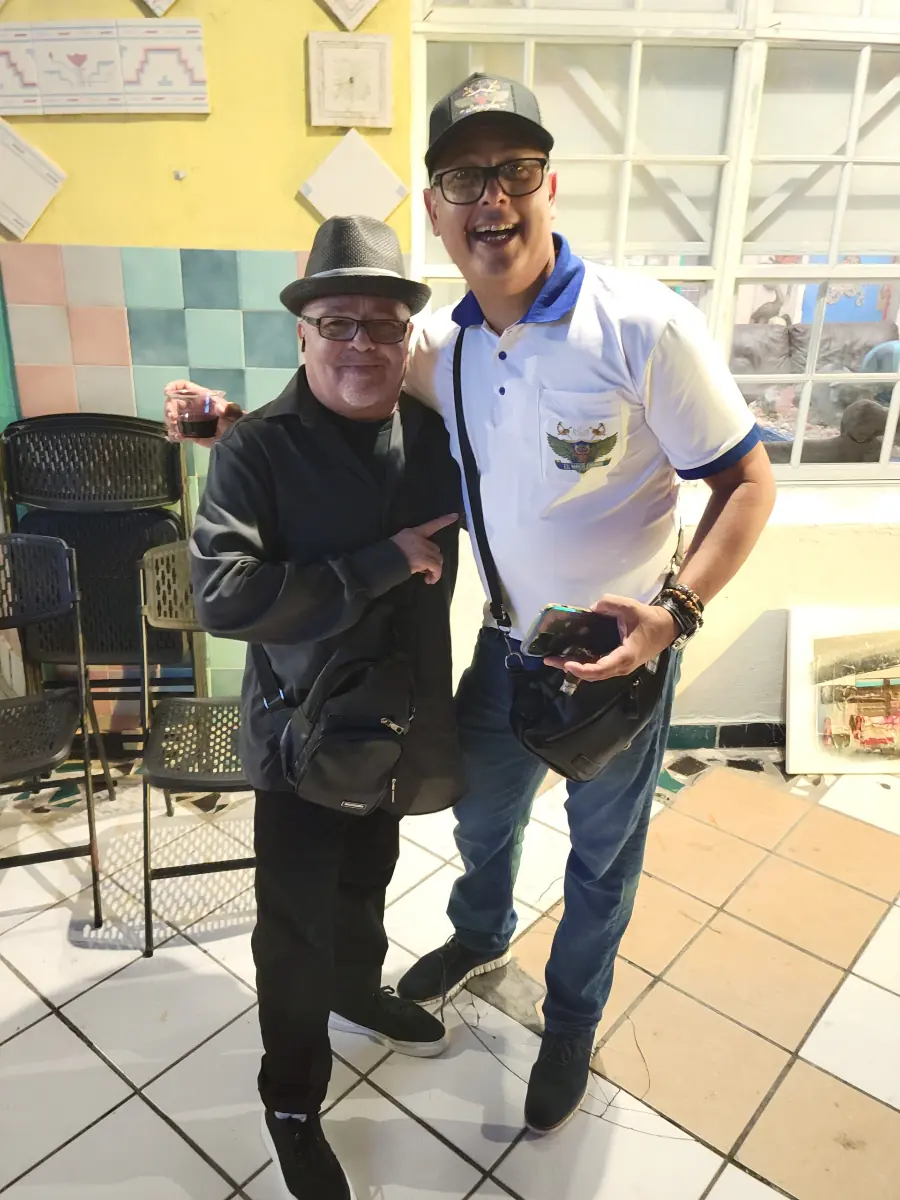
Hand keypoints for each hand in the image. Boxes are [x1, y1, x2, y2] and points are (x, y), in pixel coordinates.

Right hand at [163, 380, 242, 448]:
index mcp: (202, 398)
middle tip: (173, 418)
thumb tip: (221, 408)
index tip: (166, 392)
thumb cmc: (237, 422)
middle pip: (174, 402)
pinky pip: (178, 432)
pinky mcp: (192, 434)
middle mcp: (194, 407)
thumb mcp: (235, 412)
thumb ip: (230, 408)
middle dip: (169, 408)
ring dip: (170, 423)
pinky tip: (177, 438)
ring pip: (173, 417)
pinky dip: (174, 434)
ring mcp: (191, 420)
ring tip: (176, 430)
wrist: (239, 440)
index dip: (174, 387)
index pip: (185, 387)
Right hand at [391, 514, 457, 584]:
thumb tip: (422, 559)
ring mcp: (421, 548)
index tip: (455, 516)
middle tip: (425, 569)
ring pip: (437, 559)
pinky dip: (435, 575)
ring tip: (427, 576)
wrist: (381, 563)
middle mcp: (418, 538)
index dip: (444, 520)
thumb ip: (411, 546)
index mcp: (412, 532)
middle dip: (433, 559)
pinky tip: (429, 580)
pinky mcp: (423, 559)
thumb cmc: (387, 556)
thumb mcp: (399, 544)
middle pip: (435, 548)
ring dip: (434, 569)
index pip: (431, 525)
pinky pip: (436, 568)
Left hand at [544, 594, 677, 680]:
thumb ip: (610, 603)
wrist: (666, 627)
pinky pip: (599, 668)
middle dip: (570, 668)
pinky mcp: (618, 663)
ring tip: (555, 660)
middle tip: (550, 660)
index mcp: (625, 655)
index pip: (600, 668)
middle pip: (593, 674)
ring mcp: (620, 667)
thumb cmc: (648, 619)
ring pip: (595, 673)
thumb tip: (592, 608)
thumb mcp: (630, 607)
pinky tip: (570, 657)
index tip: (567, 664)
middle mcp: (621, 666)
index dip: (582, 669)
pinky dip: (583, 665)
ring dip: (575, 667)